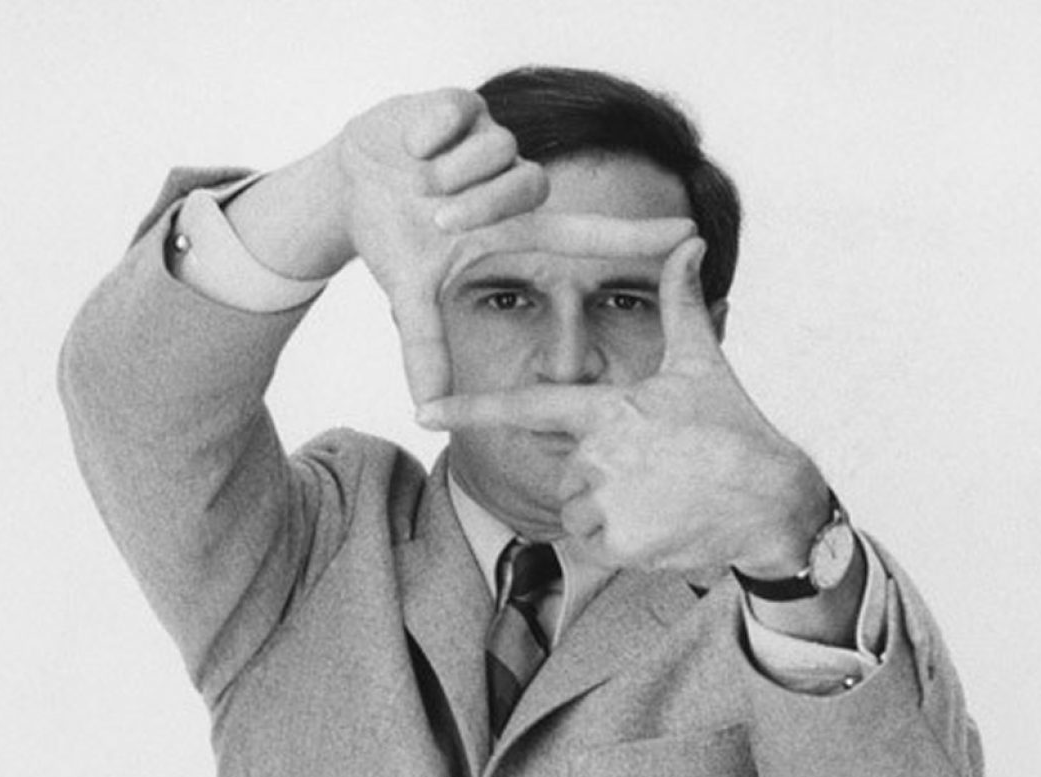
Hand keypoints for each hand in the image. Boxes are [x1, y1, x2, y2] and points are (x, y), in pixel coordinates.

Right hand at [336, 89, 690, 404]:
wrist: (350, 184)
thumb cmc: (397, 236)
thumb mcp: (411, 294)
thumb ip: (425, 348)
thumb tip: (425, 408)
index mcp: (515, 225)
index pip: (585, 233)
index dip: (635, 236)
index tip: (690, 234)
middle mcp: (512, 179)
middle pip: (527, 184)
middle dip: (479, 205)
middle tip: (436, 217)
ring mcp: (488, 139)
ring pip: (493, 150)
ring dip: (448, 173)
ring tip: (419, 180)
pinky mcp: (460, 104)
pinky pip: (458, 114)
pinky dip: (429, 135)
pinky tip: (412, 148)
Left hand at [417, 237, 830, 572]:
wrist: (774, 500)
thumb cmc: (735, 428)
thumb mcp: (701, 364)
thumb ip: (680, 303)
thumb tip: (688, 244)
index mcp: (607, 409)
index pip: (524, 407)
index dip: (469, 409)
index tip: (422, 410)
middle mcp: (598, 453)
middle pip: (566, 468)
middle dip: (600, 474)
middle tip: (654, 470)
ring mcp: (607, 500)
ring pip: (576, 508)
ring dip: (609, 508)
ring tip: (660, 495)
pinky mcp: (619, 541)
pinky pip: (594, 542)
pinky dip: (621, 539)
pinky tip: (661, 524)